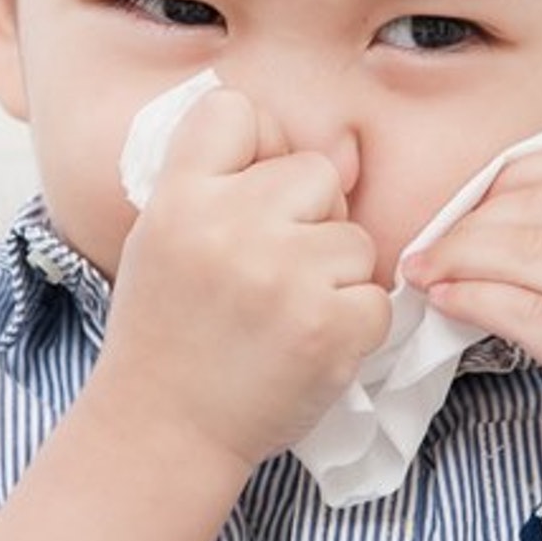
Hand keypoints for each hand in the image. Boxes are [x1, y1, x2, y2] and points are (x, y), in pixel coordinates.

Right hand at [93, 88, 391, 469]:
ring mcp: (285, 277)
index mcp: (181, 197)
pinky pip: (377, 297)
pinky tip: (305, 346)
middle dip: (308, 218)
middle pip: (317, 172)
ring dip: (334, 276)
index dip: (254, 149)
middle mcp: (231, 226)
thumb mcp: (169, 237)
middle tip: (266, 273)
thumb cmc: (170, 329)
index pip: (236, 110)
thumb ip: (233, 182)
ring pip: (355, 237)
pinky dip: (353, 325)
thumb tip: (348, 151)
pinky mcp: (330, 328)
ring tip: (282, 315)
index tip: (243, 197)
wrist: (164, 430)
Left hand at [404, 142, 541, 504]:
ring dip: (455, 256)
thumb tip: (513, 211)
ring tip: (422, 269)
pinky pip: (520, 310)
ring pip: (521, 250)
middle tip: (432, 240)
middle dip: (468, 217)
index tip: (470, 199)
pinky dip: (470, 298)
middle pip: (537, 202)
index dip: (508, 172)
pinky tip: (445, 300)